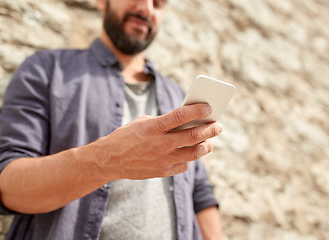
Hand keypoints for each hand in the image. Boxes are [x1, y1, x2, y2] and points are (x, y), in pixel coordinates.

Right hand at [93, 103, 222, 179]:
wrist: (110, 159)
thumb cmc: (128, 136)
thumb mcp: (144, 121)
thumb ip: (165, 122)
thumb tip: (188, 121)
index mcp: (154, 127)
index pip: (182, 116)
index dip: (198, 111)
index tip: (209, 107)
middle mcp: (160, 144)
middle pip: (193, 136)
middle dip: (210, 129)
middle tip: (218, 126)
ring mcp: (163, 160)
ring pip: (194, 153)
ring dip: (206, 145)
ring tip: (210, 140)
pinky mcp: (163, 171)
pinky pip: (184, 164)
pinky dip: (191, 157)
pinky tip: (191, 152)